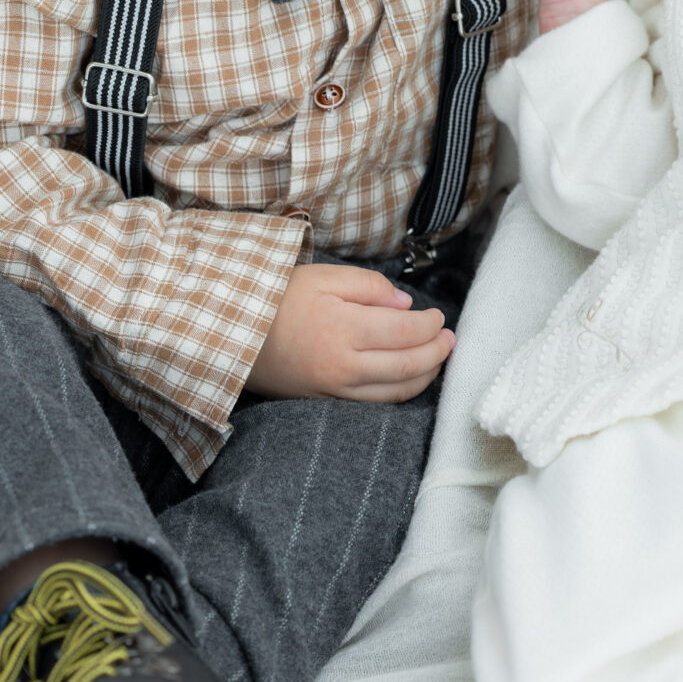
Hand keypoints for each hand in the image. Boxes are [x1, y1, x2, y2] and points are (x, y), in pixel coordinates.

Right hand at [247, 264, 453, 401]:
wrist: (232, 333)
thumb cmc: (277, 298)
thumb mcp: (324, 277)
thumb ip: (370, 286)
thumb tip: (405, 305)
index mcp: (343, 329)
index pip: (405, 333)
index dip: (430, 326)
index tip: (438, 317)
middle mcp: (342, 366)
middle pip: (407, 366)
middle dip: (437, 353)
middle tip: (450, 339)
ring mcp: (333, 389)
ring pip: (395, 392)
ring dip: (425, 377)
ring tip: (439, 359)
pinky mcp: (324, 402)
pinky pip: (373, 404)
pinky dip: (399, 394)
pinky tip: (410, 380)